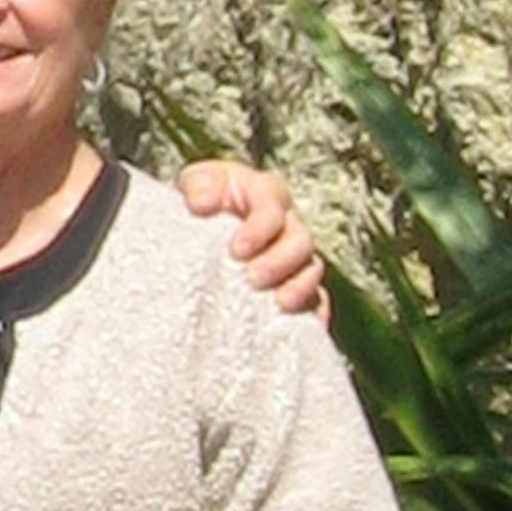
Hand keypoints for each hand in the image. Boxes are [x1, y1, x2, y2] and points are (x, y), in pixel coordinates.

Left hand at [177, 157, 328, 319]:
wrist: (198, 231)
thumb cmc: (199, 202)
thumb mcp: (196, 184)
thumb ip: (198, 185)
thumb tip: (203, 203)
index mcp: (265, 194)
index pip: (272, 205)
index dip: (260, 227)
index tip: (237, 250)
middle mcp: (286, 224)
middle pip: (300, 239)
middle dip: (279, 260)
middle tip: (253, 278)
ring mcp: (294, 258)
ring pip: (311, 269)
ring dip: (300, 287)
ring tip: (281, 303)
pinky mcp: (293, 287)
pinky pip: (316, 301)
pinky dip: (314, 312)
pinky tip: (308, 326)